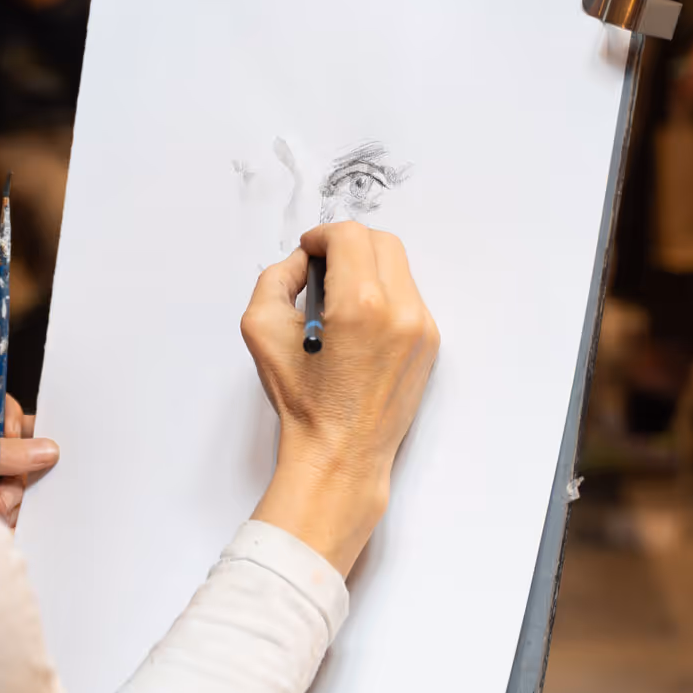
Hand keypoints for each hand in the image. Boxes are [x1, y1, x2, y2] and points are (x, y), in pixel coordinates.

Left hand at [0, 382, 59, 525]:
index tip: (11, 436)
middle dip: (16, 466)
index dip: (8, 413)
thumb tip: (46, 450)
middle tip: (6, 482)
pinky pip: (13, 505)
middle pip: (13, 442)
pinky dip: (9, 515)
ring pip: (16, 477)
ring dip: (11, 495)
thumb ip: (0, 453)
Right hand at [240, 221, 439, 571]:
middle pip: (381, 241)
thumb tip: (301, 262)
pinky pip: (408, 296)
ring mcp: (422, 328)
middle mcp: (400, 312)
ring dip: (367, 269)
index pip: (349, 236)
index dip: (321, 236)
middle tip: (322, 268)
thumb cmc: (303, 403)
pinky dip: (383, 295)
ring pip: (398, 267)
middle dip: (347, 245)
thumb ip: (276, 279)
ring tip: (337, 301)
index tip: (308, 252)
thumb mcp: (262, 330)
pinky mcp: (430, 344)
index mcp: (360, 305)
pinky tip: (357, 324)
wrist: (341, 456)